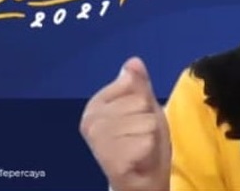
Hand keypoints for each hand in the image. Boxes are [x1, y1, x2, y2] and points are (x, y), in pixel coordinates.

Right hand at [80, 57, 169, 190]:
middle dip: (148, 119)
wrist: (141, 181)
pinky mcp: (111, 160)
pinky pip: (146, 141)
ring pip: (146, 121)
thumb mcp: (145, 107)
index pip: (132, 84)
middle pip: (140, 102)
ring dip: (150, 136)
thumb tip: (133, 61)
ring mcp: (99, 141)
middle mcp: (90, 122)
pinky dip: (149, 150)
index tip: (136, 118)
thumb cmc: (142, 142)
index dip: (144, 101)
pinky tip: (139, 159)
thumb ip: (138, 85)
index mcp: (95, 105)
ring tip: (140, 148)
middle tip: (140, 137)